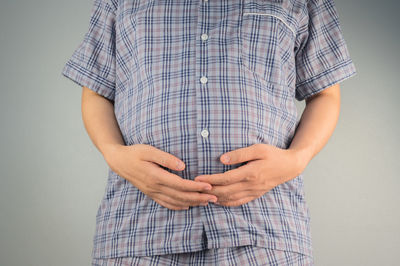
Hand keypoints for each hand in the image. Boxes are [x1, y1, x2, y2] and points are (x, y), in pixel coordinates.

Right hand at [102, 144, 217, 210]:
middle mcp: (155, 187)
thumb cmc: (135, 153)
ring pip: (175, 202)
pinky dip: (178, 206)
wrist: (119, 161)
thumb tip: (183, 166)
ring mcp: (152, 192)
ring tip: (206, 202)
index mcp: (156, 177)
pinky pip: (166, 204)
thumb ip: (165, 158)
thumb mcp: (149, 150)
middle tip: (214, 198)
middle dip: (199, 198)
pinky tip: (187, 206)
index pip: (180, 185)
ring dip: (192, 203)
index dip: (196, 187)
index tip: (209, 186)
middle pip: (181, 196)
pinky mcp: (151, 193)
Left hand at [194, 143, 306, 206]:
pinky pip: (238, 202)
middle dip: (208, 191)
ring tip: (201, 195)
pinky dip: (226, 203)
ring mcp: (253, 192)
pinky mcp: (255, 195)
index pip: (225, 179)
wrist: (289, 166)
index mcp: (250, 173)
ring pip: (230, 199)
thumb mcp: (258, 148)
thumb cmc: (273, 154)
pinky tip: (217, 201)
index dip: (210, 180)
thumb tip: (222, 159)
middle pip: (225, 191)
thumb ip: (239, 154)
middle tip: (194, 189)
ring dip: (214, 198)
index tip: (197, 179)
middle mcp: (251, 185)